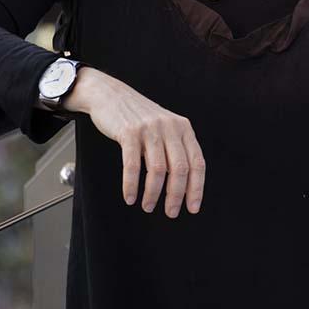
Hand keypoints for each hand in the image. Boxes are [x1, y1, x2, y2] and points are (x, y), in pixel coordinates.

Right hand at [73, 69, 205, 217]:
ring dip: (153, 194)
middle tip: (170, 213)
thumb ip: (175, 149)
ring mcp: (150, 129)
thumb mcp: (165, 127)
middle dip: (175, 196)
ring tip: (148, 206)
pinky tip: (130, 196)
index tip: (193, 207)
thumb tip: (183, 185)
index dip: (196, 188)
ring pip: (157, 170)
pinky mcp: (129, 132)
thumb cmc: (139, 116)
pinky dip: (131, 185)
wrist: (111, 95)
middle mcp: (170, 127)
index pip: (197, 162)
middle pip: (179, 169)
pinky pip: (133, 165)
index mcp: (183, 128)